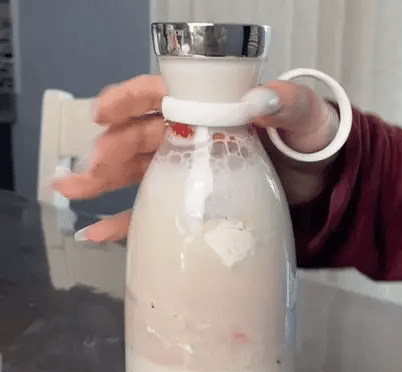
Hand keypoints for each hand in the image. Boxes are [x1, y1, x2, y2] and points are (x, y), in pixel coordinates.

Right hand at [53, 75, 338, 242]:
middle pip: (137, 137)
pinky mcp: (191, 201)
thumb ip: (285, 103)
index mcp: (207, 106)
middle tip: (88, 172)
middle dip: (107, 152)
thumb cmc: (307, 139)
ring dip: (101, 184)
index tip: (102, 113)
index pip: (159, 94)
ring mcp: (187, 170)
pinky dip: (124, 222)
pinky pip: (152, 210)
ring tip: (69, 194)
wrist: (318, 179)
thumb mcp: (302, 115)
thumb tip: (259, 100)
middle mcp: (190, 135)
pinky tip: (99, 232)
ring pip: (135, 173)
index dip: (126, 100)